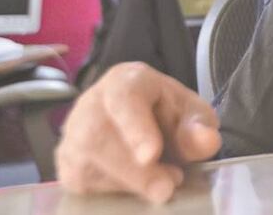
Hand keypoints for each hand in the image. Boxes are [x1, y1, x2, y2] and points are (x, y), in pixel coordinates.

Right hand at [56, 62, 221, 203]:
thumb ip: (198, 127)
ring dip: (127, 183)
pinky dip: (113, 191)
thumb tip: (207, 142)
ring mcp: (72, 134)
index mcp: (125, 81)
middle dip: (135, 171)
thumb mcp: (191, 114)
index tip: (151, 155)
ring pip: (86, 164)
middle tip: (167, 187)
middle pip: (99, 137)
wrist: (143, 118)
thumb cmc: (166, 112)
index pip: (124, 98)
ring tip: (160, 184)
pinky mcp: (66, 163)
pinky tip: (135, 187)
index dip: (135, 128)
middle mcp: (91, 103)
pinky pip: (81, 183)